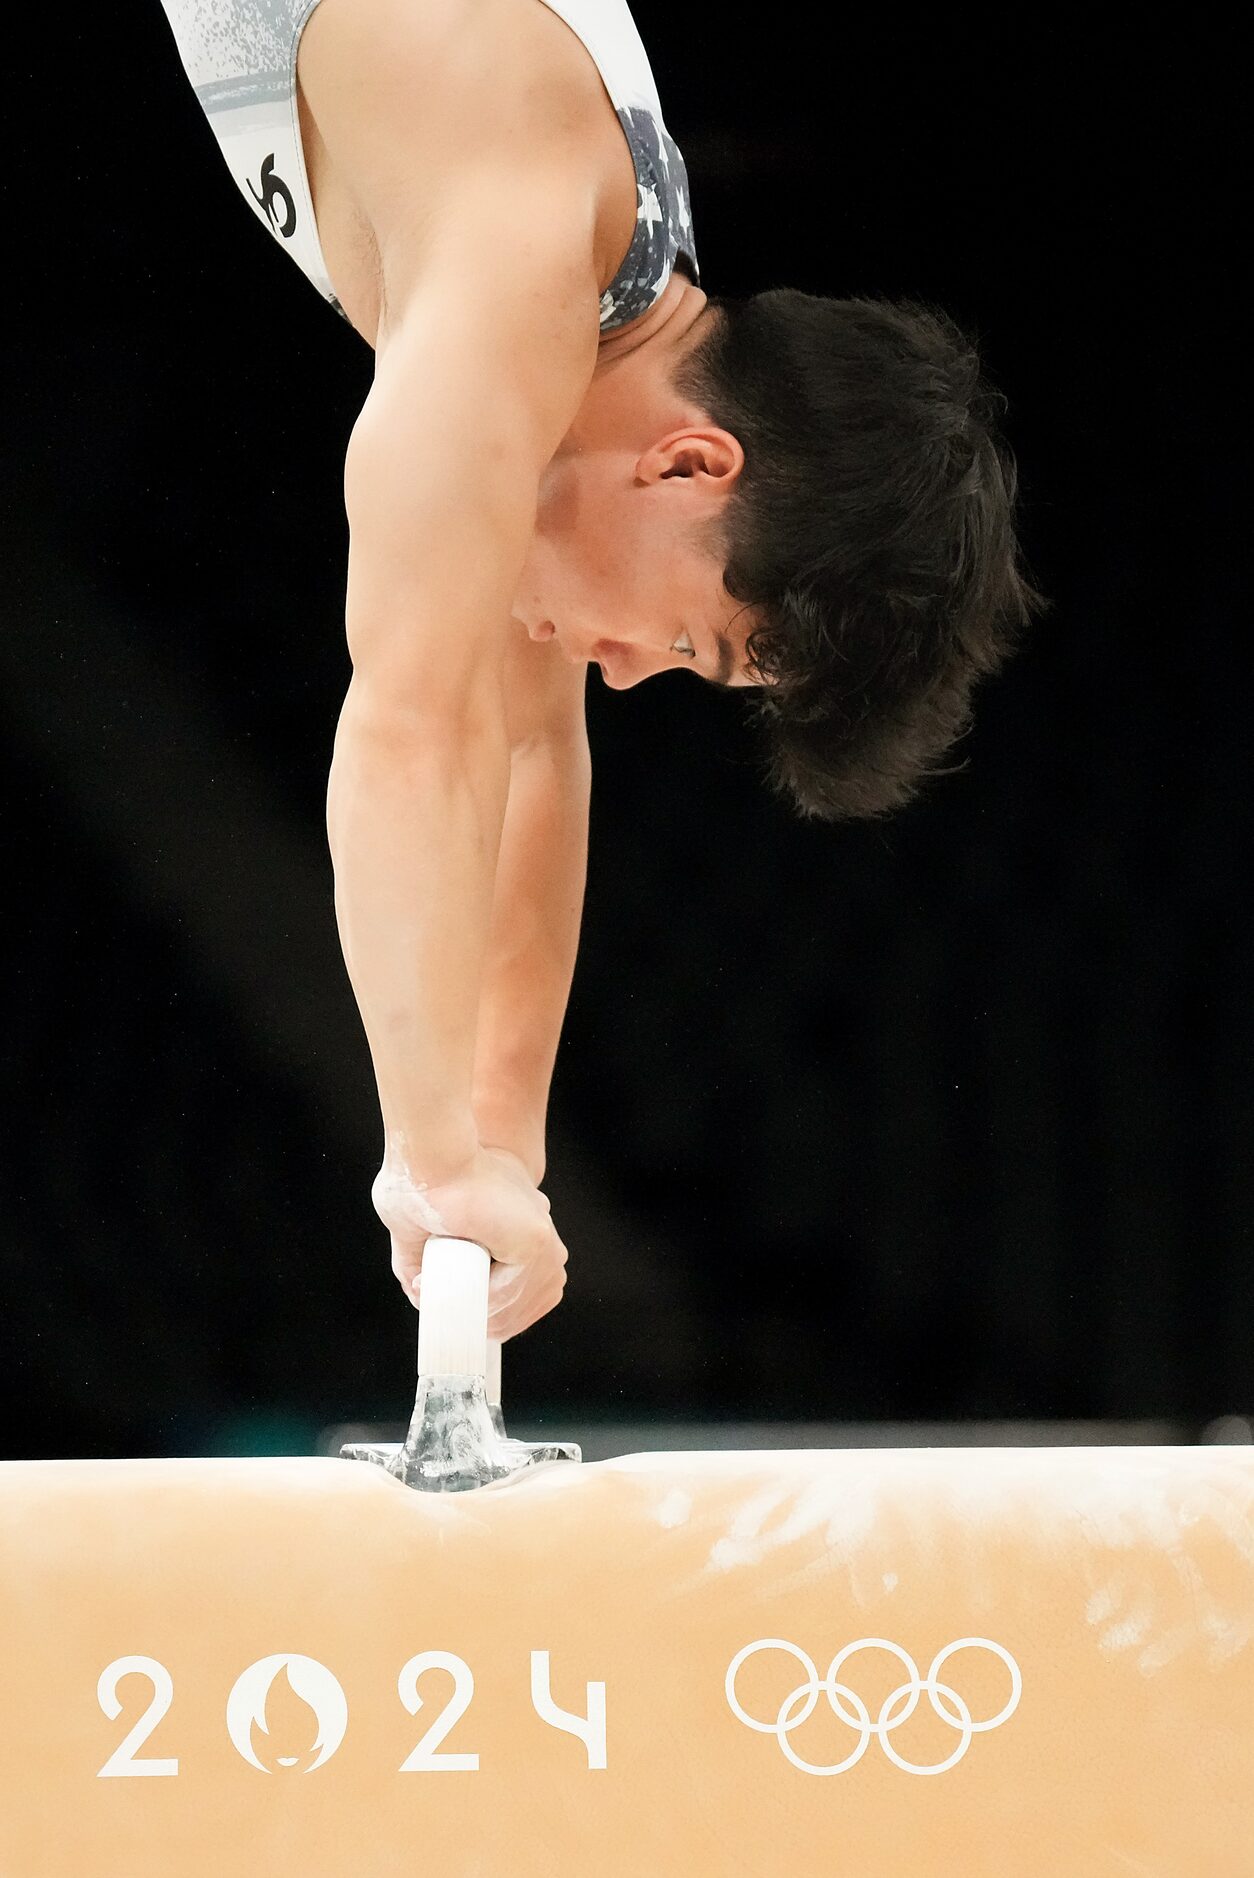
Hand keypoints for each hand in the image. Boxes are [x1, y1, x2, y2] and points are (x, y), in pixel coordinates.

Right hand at [371, 1144, 567, 1341]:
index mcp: (525, 1235)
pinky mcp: (537, 1241)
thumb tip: (424, 1297)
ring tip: (447, 1308)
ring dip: (480, 1317)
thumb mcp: (421, 1233)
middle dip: (488, 1323)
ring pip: (516, 1305)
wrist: (428, 1154)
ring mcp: (543, 1242)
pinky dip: (485, 1306)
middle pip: (525, 1308)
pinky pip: (512, 1293)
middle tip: (449, 1319)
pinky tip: (463, 1303)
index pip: (526, 1295)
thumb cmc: (420, 1182)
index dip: (498, 1315)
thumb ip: (427, 1264)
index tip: (468, 1325)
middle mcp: (542, 1241)